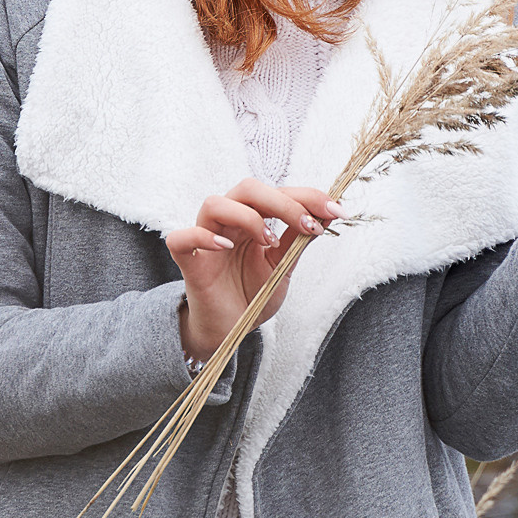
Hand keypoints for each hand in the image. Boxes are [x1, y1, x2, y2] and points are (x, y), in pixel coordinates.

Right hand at [163, 178, 342, 365]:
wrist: (231, 329)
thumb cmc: (252, 295)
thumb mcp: (283, 266)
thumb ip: (299, 239)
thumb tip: (329, 212)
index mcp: (251, 219)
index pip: (277, 192)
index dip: (307, 196)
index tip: (336, 210)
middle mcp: (227, 223)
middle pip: (247, 188)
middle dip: (283, 202)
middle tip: (310, 224)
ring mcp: (205, 240)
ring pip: (215, 203)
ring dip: (247, 216)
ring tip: (269, 242)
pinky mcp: (188, 262)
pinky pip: (181, 239)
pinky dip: (201, 237)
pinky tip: (225, 248)